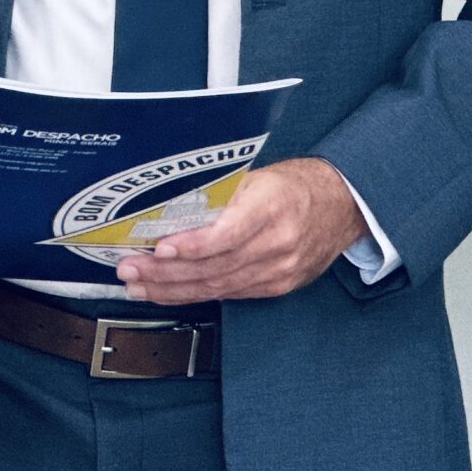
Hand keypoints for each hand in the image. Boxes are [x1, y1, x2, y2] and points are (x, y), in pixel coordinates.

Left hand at [115, 159, 367, 304]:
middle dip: (165, 272)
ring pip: (217, 286)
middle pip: (214, 266)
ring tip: (139, 285)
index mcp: (273, 206)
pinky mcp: (277, 287)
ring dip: (172, 289)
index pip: (228, 233)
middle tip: (130, 268)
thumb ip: (220, 193)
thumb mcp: (260, 175)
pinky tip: (170, 292)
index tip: (160, 248)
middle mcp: (278, 243)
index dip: (192, 245)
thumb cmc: (295, 186)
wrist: (341, 206)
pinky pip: (229, 294)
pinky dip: (195, 294)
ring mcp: (279, 270)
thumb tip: (170, 205)